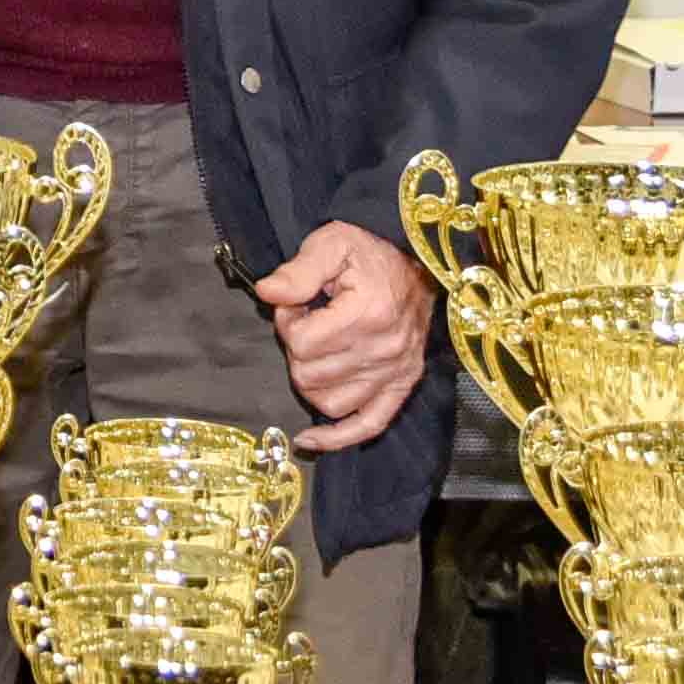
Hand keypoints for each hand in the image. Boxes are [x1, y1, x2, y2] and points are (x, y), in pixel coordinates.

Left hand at [250, 221, 433, 451]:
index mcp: (369, 313)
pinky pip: (368, 425)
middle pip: (310, 375)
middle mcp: (385, 350)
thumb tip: (267, 293)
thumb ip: (298, 270)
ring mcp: (396, 371)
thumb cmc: (370, 251)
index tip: (295, 304)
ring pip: (329, 403)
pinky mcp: (402, 385)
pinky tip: (310, 440)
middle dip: (296, 349)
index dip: (287, 322)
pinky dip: (338, 438)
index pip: (302, 343)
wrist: (416, 260)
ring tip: (317, 351)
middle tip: (305, 322)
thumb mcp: (331, 243)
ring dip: (310, 381)